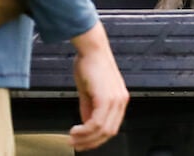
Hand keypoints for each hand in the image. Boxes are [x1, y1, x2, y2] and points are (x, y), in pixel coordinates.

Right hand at [68, 26, 127, 150]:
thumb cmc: (90, 64)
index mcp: (119, 100)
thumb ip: (89, 108)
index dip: (97, 139)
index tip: (82, 142)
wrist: (91, 49)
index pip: (112, 127)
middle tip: (75, 144)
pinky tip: (75, 130)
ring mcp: (115, 100)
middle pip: (109, 133)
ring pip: (103, 130)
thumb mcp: (89, 92)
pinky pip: (97, 122)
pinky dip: (85, 130)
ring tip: (72, 139)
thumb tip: (86, 125)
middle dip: (90, 142)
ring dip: (85, 138)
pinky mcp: (106, 98)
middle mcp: (121, 101)